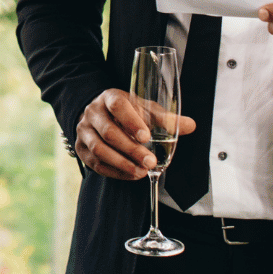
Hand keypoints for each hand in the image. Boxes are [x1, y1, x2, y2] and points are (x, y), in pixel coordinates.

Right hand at [74, 89, 196, 179]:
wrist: (100, 115)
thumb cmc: (128, 112)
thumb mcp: (145, 110)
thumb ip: (166, 118)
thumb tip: (191, 125)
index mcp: (110, 98)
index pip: (117, 106)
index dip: (131, 121)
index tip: (146, 136)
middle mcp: (93, 113)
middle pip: (109, 132)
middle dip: (131, 150)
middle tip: (150, 162)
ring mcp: (84, 131)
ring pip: (99, 149)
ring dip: (122, 163)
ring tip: (141, 172)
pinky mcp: (81, 149)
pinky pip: (95, 163)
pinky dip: (115, 172)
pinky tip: (132, 175)